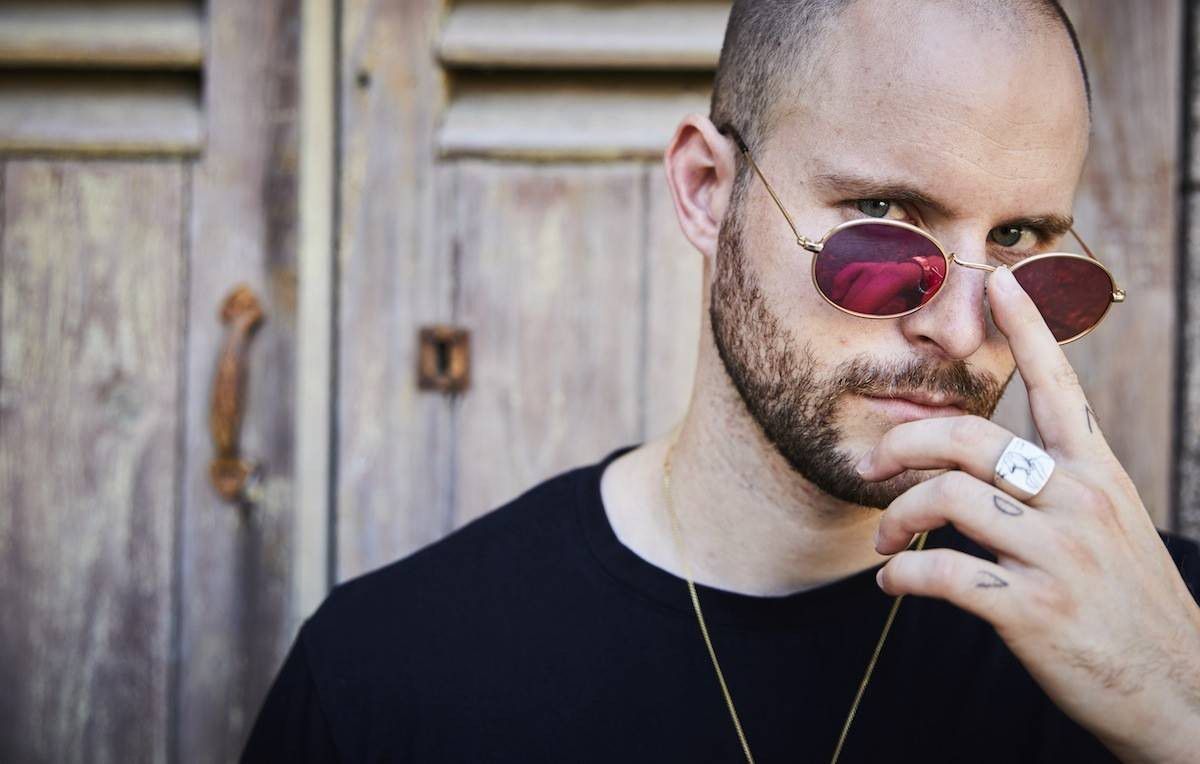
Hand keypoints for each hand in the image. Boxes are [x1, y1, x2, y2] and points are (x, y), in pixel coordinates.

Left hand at [856, 266, 1199, 763]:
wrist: (1182, 692)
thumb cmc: (1131, 605)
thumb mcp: (1113, 528)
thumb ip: (1062, 487)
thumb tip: (995, 465)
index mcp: (1098, 475)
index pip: (1059, 386)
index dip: (1030, 328)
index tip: (999, 279)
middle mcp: (1080, 501)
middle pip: (968, 437)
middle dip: (903, 445)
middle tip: (873, 469)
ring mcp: (1059, 554)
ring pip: (949, 497)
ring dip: (896, 516)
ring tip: (883, 538)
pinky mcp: (1035, 610)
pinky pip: (944, 573)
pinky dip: (902, 575)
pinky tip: (892, 584)